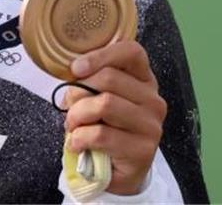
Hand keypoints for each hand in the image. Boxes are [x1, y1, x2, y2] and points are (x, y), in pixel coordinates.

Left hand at [61, 39, 166, 195]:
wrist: (118, 170)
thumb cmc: (105, 128)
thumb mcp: (99, 98)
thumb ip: (91, 81)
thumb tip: (73, 75)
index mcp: (144, 80)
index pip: (132, 52)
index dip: (101, 55)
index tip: (77, 68)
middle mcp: (153, 100)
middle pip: (109, 78)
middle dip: (78, 91)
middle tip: (68, 107)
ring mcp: (151, 126)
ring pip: (104, 104)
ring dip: (77, 115)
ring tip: (72, 125)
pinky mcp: (143, 150)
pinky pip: (101, 134)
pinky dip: (79, 138)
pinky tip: (76, 144)